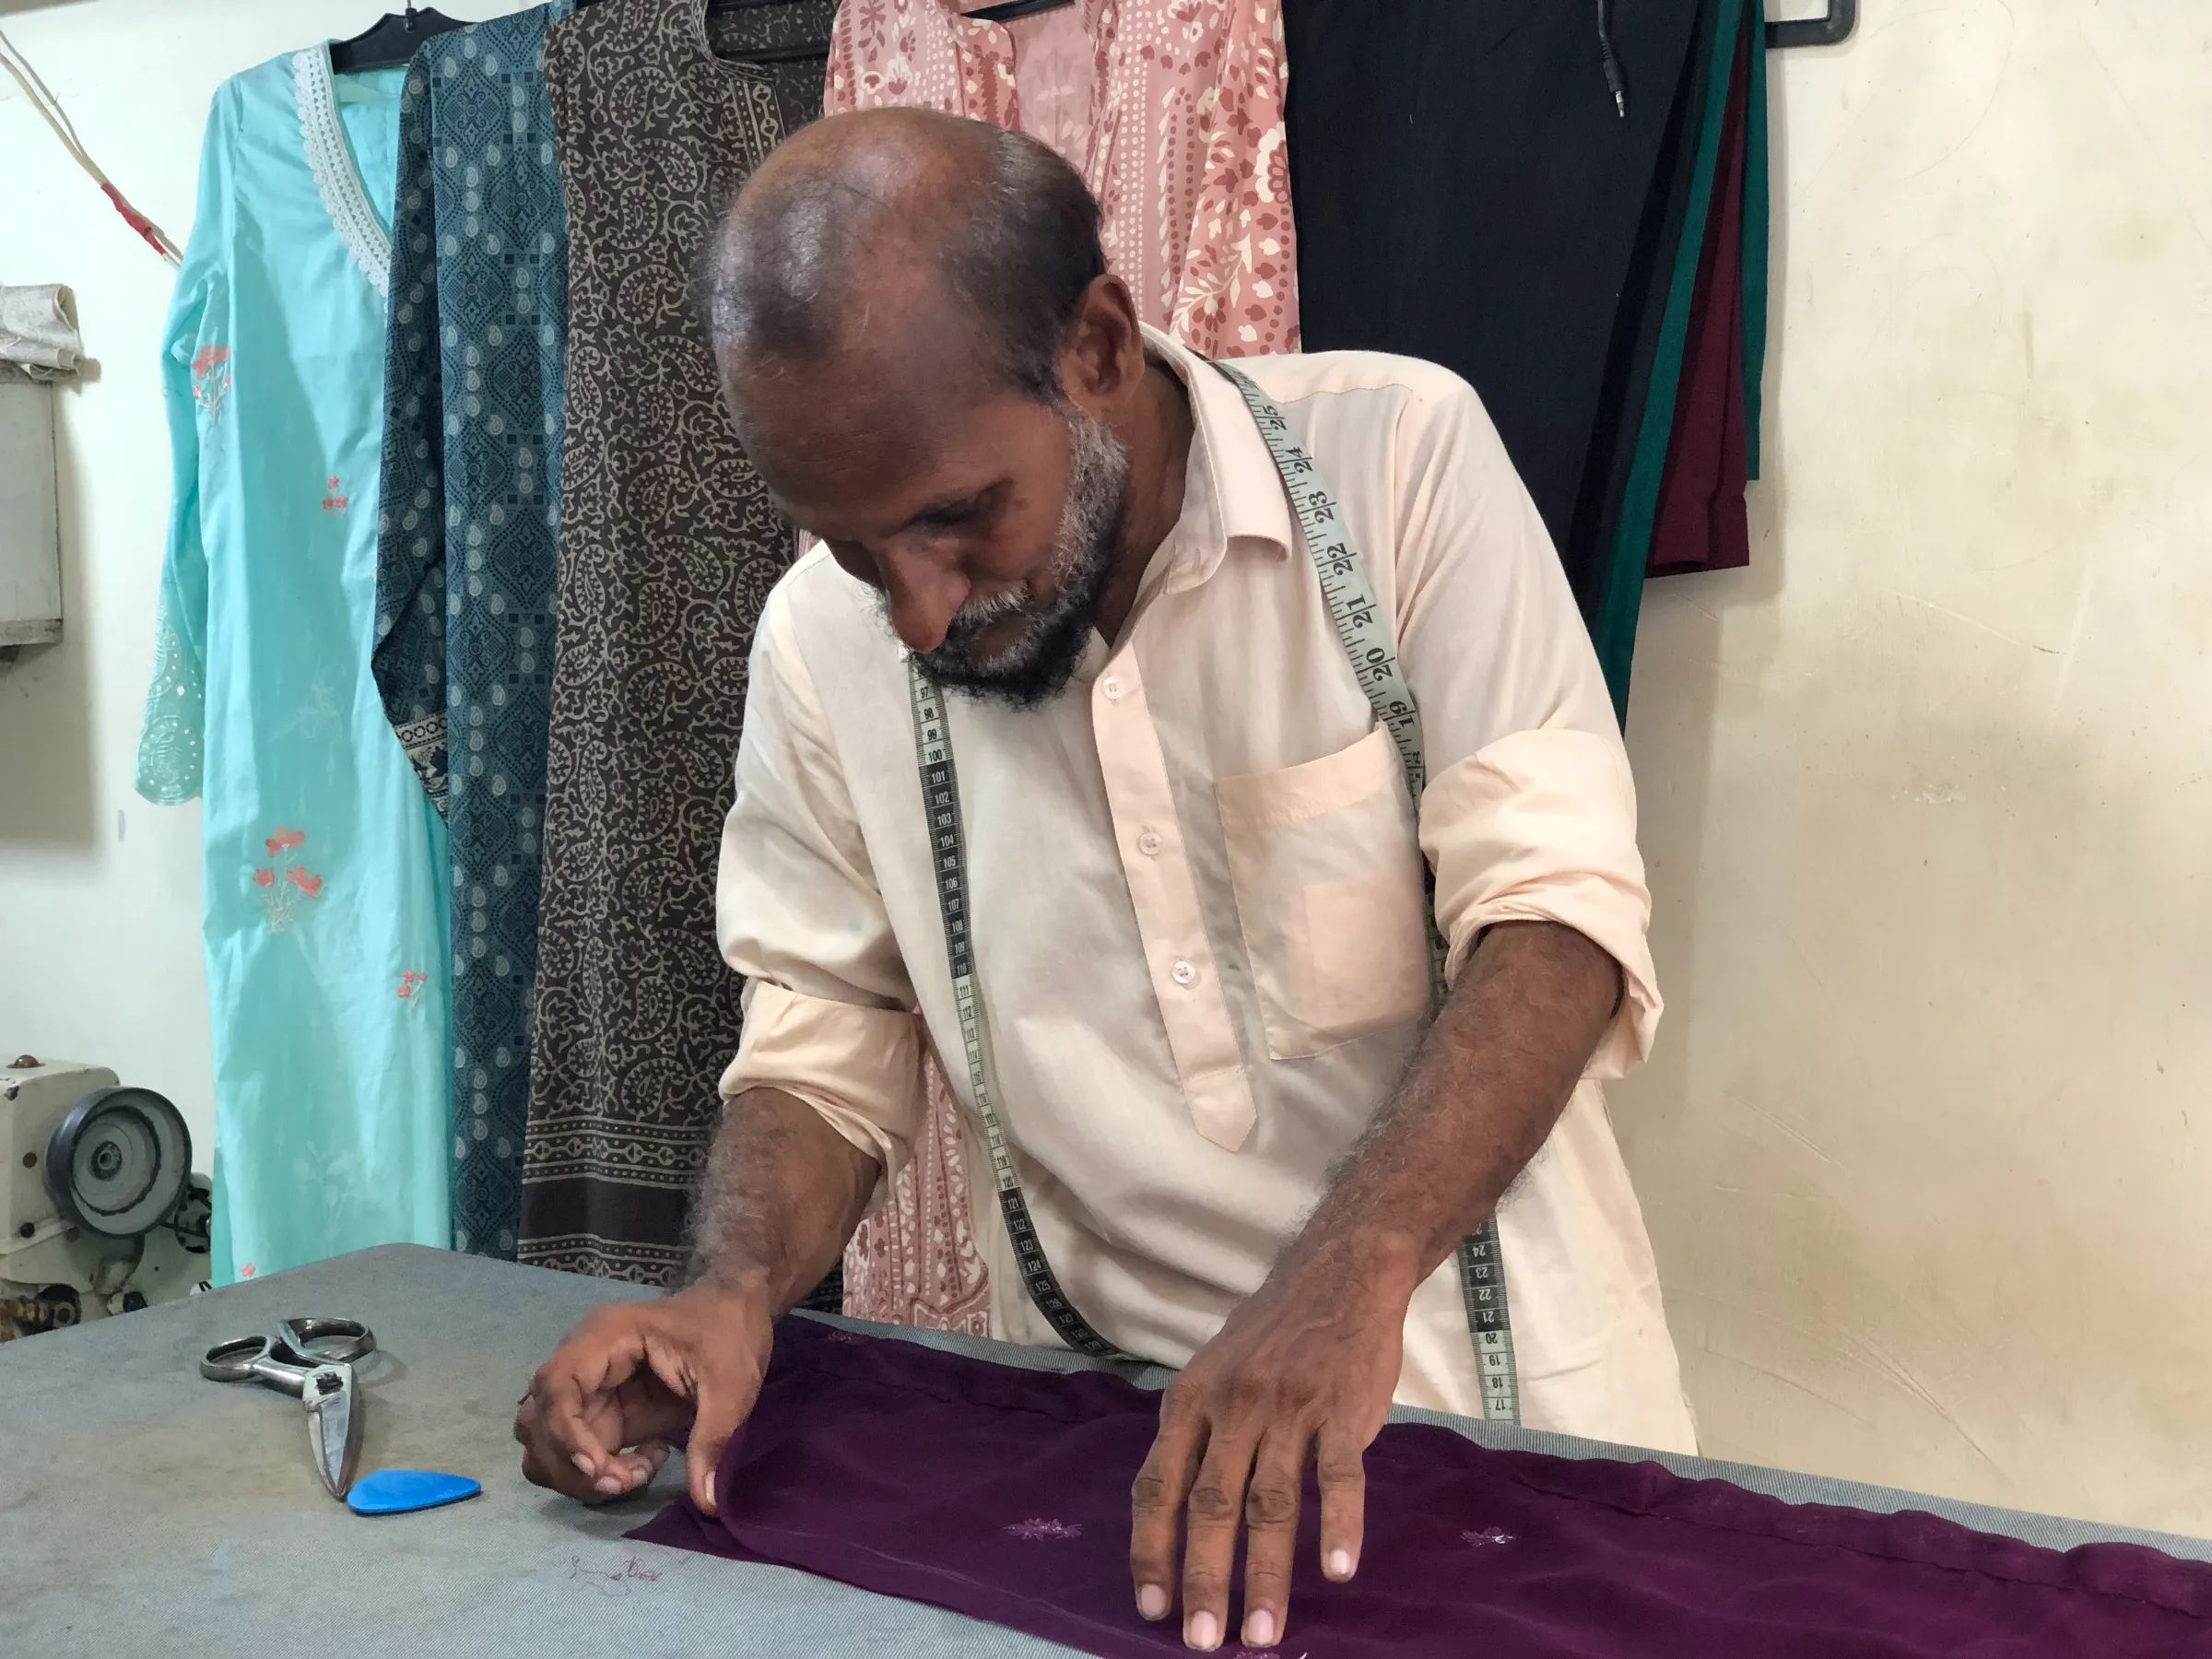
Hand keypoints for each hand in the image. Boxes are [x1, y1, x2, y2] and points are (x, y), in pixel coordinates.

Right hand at [514, 1283, 774, 1512]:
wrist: (737, 1312)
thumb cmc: (731, 1333)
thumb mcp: (732, 1384)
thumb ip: (713, 1439)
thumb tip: (708, 1503)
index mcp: (606, 1335)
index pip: (556, 1386)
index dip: (565, 1434)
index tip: (600, 1469)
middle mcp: (582, 1359)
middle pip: (538, 1421)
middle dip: (573, 1465)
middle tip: (625, 1481)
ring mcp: (586, 1388)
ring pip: (544, 1443)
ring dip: (578, 1474)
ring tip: (633, 1474)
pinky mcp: (599, 1412)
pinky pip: (573, 1453)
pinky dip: (596, 1473)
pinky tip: (643, 1463)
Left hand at [1128, 1237, 1414, 1650]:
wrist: (1339, 1274)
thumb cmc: (1271, 1332)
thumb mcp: (1213, 1371)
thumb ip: (1197, 1436)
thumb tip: (1172, 1514)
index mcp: (1190, 1400)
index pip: (1159, 1485)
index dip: (1152, 1550)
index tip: (1152, 1607)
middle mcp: (1232, 1406)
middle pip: (1210, 1504)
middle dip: (1203, 1578)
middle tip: (1202, 1640)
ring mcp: (1288, 1408)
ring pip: (1272, 1504)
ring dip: (1266, 1574)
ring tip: (1263, 1633)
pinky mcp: (1342, 1409)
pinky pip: (1338, 1476)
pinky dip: (1338, 1525)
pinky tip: (1337, 1569)